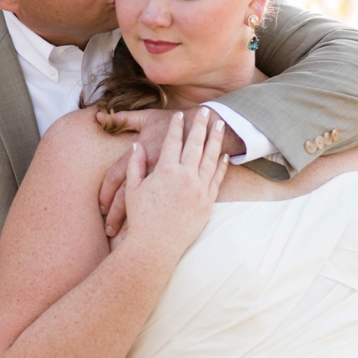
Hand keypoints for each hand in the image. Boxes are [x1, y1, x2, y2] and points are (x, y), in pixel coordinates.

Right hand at [97, 108, 242, 237]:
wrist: (156, 246)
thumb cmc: (141, 219)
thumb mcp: (133, 189)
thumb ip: (135, 165)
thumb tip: (137, 146)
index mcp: (165, 171)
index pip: (173, 142)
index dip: (177, 127)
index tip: (180, 115)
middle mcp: (185, 177)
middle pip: (195, 144)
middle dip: (200, 126)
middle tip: (206, 111)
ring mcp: (199, 189)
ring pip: (210, 159)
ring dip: (216, 140)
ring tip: (220, 126)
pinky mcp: (207, 202)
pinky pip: (217, 179)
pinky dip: (221, 166)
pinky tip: (224, 156)